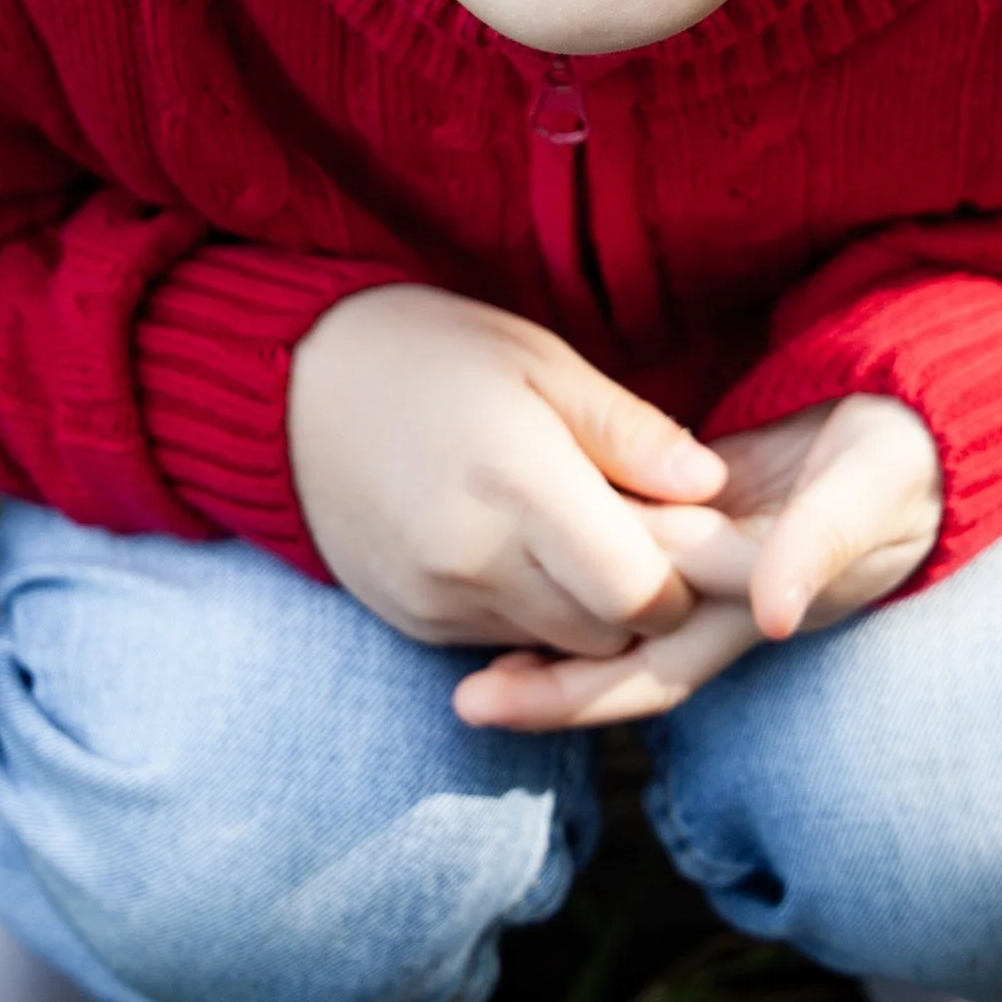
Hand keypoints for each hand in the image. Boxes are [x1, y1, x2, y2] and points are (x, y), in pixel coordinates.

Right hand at [288, 283, 726, 660]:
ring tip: (580, 531)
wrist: (289, 387)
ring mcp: (436, 600)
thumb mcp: (539, 360)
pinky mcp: (413, 623)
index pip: (640, 592)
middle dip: (643, 597)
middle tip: (644, 529)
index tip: (686, 531)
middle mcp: (473, 558)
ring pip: (560, 647)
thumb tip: (712, 487)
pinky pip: (505, 642)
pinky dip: (533, 611)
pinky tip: (521, 546)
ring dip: (589, 609)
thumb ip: (630, 432)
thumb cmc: (430, 354)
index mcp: (518, 481)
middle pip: (608, 633)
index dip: (682, 576)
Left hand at [454, 392, 942, 731]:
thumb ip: (820, 544)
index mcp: (759, 607)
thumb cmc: (901, 459)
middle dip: (545, 689)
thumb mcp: (869, 491)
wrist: (915, 419)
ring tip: (464, 650)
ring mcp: (706, 561)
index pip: (656, 663)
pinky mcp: (695, 515)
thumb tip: (773, 618)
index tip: (500, 695)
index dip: (579, 689)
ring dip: (546, 636)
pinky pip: (620, 557)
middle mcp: (723, 601)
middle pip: (621, 663)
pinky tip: (509, 567)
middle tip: (464, 700)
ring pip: (612, 617)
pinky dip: (567, 572)